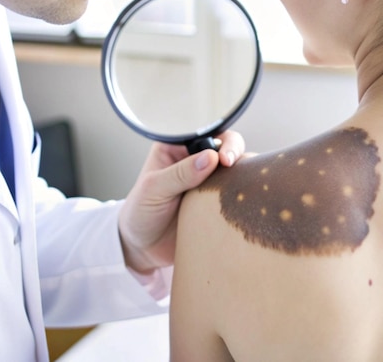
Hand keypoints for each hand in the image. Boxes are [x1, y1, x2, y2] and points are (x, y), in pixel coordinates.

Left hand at [118, 129, 244, 273]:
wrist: (143, 249)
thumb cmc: (140, 213)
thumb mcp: (153, 189)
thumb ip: (180, 173)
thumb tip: (211, 158)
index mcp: (179, 148)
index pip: (207, 133)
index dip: (221, 142)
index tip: (223, 159)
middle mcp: (198, 161)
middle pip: (228, 147)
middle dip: (235, 155)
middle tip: (231, 169)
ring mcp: (211, 182)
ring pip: (237, 170)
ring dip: (242, 175)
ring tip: (240, 186)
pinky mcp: (218, 202)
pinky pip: (237, 193)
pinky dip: (243, 195)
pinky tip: (242, 201)